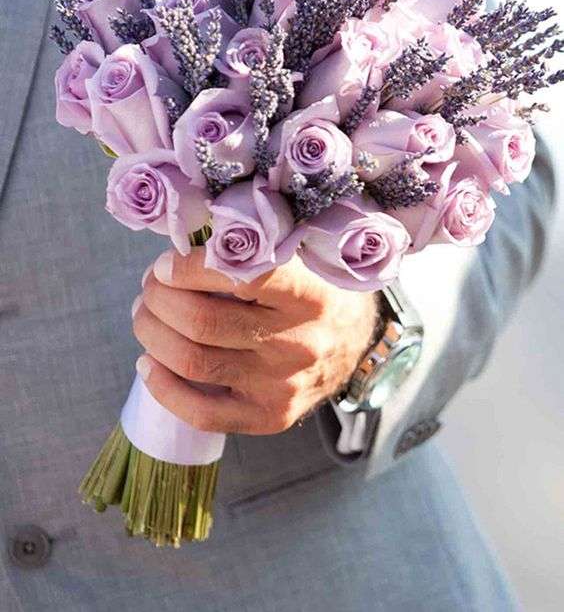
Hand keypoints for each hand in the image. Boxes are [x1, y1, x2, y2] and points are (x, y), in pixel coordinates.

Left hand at [132, 248, 377, 434]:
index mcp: (309, 294)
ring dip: (152, 334)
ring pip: (194, 363)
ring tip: (145, 315)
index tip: (166, 263)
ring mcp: (283, 385)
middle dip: (158, 299)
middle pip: (202, 322)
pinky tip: (148, 363)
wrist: (353, 344)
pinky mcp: (270, 417)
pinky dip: (162, 388)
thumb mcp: (299, 256)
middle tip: (150, 286)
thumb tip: (180, 237)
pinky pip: (201, 413)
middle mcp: (299, 342)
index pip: (238, 275)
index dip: (187, 268)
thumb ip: (249, 245)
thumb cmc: (313, 289)